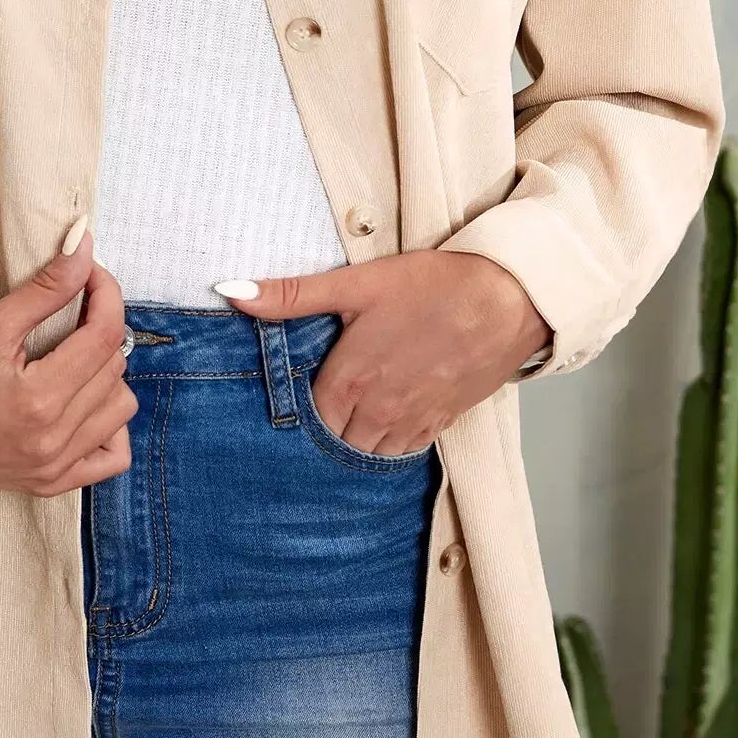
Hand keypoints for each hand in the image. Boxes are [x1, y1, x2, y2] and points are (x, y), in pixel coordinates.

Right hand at [0, 224, 136, 491]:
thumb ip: (46, 287)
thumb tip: (84, 246)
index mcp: (39, 399)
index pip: (104, 335)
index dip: (107, 294)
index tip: (92, 274)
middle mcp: (53, 439)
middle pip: (114, 368)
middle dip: (101, 327)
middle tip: (76, 307)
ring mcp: (54, 467)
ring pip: (121, 408)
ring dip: (108, 375)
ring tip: (76, 358)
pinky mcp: (51, 483)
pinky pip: (112, 458)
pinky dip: (110, 427)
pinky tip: (85, 405)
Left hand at [215, 251, 549, 455]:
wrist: (508, 299)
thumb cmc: (433, 286)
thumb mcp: (356, 284)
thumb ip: (290, 295)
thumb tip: (229, 290)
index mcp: (348, 381)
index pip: (305, 420)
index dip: (296, 411)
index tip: (291, 399)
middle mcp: (377, 412)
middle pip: (334, 443)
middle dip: (324, 431)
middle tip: (320, 408)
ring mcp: (412, 422)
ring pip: (369, 453)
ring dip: (356, 440)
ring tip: (349, 418)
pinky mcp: (443, 422)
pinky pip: (405, 451)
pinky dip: (390, 443)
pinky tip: (386, 421)